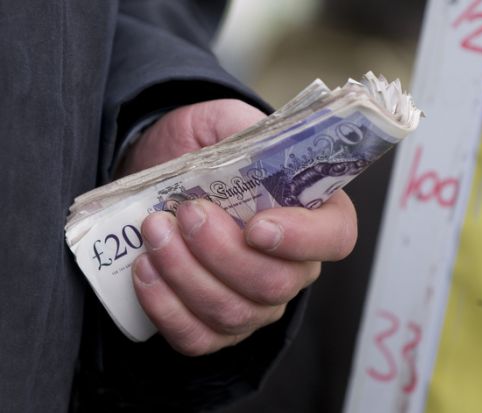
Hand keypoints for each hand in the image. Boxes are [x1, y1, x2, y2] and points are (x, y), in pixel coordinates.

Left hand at [120, 100, 357, 355]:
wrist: (158, 175)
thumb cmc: (201, 151)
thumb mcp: (224, 122)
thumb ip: (246, 131)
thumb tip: (256, 150)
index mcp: (310, 215)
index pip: (335, 238)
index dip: (303, 239)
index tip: (256, 225)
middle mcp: (291, 266)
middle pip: (276, 284)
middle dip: (221, 252)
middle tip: (186, 213)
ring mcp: (255, 303)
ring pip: (233, 313)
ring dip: (185, 273)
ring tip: (154, 232)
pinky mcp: (214, 326)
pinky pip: (197, 337)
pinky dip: (165, 306)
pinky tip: (144, 269)